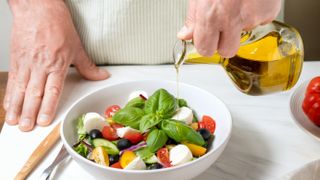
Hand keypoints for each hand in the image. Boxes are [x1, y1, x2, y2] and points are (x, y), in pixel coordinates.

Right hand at [4, 0, 109, 130]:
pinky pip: (12, 80)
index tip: (45, 120)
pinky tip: (9, 105)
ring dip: (17, 108)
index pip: (52, 90)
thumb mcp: (77, 46)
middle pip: (34, 93)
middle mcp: (40, 65)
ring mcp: (26, 63)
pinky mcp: (16, 59)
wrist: (38, 8)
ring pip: (20, 89)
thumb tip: (101, 76)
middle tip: (27, 128)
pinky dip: (9, 94)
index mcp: (56, 63)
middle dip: (30, 113)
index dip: (48, 107)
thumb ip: (88, 66)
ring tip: (16, 122)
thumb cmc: (56, 25)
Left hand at [177, 0, 280, 57]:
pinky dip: (255, 13)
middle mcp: (232, 19)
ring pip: (244, 33)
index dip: (206, 45)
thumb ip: (193, 17)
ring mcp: (253, 17)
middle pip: (228, 51)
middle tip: (223, 27)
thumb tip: (185, 35)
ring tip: (237, 2)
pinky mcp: (269, 13)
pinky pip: (260, 21)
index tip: (206, 40)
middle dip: (224, 44)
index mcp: (210, 15)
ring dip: (240, 23)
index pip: (205, 49)